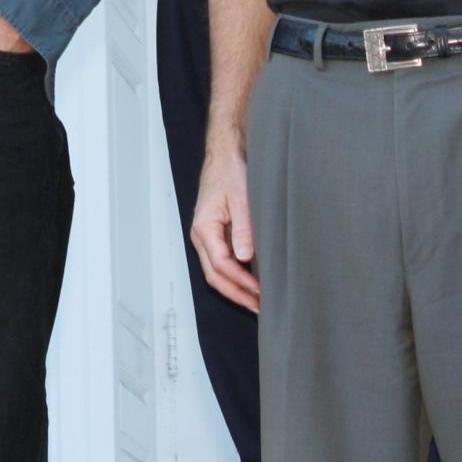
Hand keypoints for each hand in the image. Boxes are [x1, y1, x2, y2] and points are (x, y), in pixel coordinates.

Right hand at [190, 142, 258, 310]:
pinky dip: (234, 276)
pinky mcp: (215, 234)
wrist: (225, 154)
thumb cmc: (231, 171)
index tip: (261, 293)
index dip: (242, 283)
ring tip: (256, 301)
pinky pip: (221, 261)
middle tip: (259, 308)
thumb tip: (245, 259)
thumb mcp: (241, 198)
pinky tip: (250, 282)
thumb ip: (243, 229)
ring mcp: (207, 236)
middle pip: (215, 275)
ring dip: (235, 288)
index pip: (221, 265)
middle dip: (236, 294)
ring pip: (216, 271)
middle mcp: (201, 235)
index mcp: (204, 228)